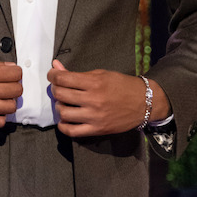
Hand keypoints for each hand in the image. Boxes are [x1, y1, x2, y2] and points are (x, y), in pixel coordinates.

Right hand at [0, 48, 22, 127]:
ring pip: (10, 107)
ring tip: (2, 98)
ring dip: (9, 102)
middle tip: (8, 85)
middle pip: (16, 91)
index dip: (16, 72)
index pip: (15, 74)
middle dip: (15, 86)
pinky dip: (1, 116)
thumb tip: (6, 66)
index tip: (11, 73)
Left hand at [49, 61, 171, 137]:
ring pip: (63, 113)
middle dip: (55, 89)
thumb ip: (77, 73)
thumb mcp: (101, 74)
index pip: (63, 78)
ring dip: (59, 107)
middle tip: (58, 88)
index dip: (52, 75)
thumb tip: (55, 65)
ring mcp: (94, 116)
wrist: (144, 102)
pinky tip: (64, 120)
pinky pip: (73, 131)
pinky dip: (63, 126)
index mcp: (94, 82)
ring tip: (64, 103)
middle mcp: (93, 99)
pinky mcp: (97, 129)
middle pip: (60, 94)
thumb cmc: (122, 86)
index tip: (52, 75)